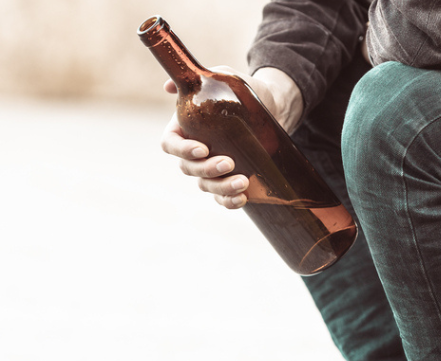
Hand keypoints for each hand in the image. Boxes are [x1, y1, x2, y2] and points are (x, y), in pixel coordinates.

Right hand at [159, 66, 302, 208]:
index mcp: (184, 128)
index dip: (182, 150)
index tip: (203, 149)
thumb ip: (199, 80)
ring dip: (221, 188)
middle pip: (189, 168)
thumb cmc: (242, 91)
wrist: (272, 105)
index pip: (170, 144)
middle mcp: (194, 152)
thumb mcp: (223, 78)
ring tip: (243, 182)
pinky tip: (242, 198)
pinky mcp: (228, 179)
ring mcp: (211, 168)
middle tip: (229, 163)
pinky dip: (229, 202)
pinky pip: (222, 198)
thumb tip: (168, 88)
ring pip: (206, 186)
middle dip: (207, 169)